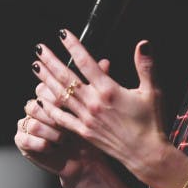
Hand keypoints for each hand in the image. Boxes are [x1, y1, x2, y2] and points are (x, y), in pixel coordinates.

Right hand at [15, 98, 99, 178]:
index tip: (68, 110)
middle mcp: (33, 108)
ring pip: (33, 126)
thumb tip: (68, 89)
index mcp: (46, 97)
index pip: (41, 90)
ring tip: (63, 140)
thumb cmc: (84, 135)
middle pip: (34, 108)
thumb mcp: (80, 116)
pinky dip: (42, 145)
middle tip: (67, 129)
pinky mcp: (21, 140)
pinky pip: (26, 140)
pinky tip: (51, 148)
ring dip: (52, 135)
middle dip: (54, 121)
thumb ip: (70, 101)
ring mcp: (25, 124)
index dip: (54, 100)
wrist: (82, 158)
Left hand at [32, 31, 172, 186]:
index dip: (73, 47)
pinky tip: (40, 98)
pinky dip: (49, 107)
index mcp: (109, 90)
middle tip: (39, 48)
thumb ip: (146, 67)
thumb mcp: (152, 91)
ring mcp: (86, 118)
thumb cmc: (150, 122)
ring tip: (35, 66)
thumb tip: (143, 44)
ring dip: (46, 79)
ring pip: (60, 95)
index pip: (86, 63)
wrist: (145, 153)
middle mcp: (94, 103)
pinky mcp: (83, 131)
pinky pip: (61, 117)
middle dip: (51, 61)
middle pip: (66, 78)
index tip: (62, 34)